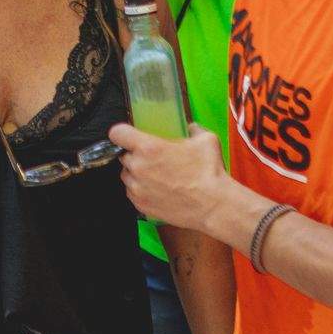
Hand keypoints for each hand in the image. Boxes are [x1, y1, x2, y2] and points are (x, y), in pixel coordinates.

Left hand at [111, 122, 232, 232]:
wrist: (214, 206)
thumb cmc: (209, 172)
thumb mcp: (206, 140)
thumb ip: (193, 129)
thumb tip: (190, 127)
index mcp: (148, 148)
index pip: (117, 133)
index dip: (122, 133)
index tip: (128, 135)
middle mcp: (138, 167)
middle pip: (123, 156)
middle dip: (135, 155)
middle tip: (153, 158)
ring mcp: (137, 189)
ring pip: (127, 175)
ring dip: (136, 174)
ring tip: (157, 176)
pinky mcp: (141, 206)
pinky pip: (132, 193)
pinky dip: (141, 190)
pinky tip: (158, 190)